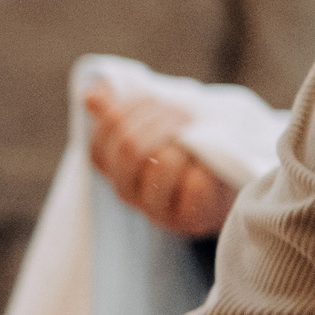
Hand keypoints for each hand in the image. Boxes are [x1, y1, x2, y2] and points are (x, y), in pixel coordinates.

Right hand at [83, 86, 237, 238]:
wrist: (223, 183)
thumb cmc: (184, 147)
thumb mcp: (152, 123)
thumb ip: (122, 111)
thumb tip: (91, 96)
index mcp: (109, 164)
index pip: (108, 129)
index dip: (135, 107)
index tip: (159, 101)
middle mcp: (123, 188)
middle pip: (130, 145)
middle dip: (162, 120)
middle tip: (186, 115)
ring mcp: (152, 208)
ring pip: (163, 162)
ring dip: (186, 142)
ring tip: (199, 137)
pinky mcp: (185, 219)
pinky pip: (193, 185)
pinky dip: (205, 168)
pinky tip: (208, 164)